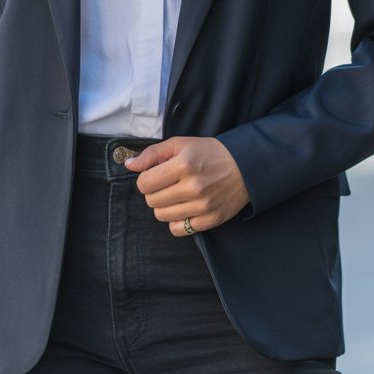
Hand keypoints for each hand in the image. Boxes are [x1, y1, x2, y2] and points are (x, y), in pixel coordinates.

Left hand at [124, 135, 250, 234]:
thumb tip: (129, 165)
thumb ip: (152, 154)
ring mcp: (203, 205)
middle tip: (168, 184)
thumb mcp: (180, 144)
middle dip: (155, 192)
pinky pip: (179, 229)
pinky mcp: (211, 219)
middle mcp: (193, 187)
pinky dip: (178, 220)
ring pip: (162, 216)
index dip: (146, 179)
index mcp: (184, 164)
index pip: (144, 183)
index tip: (156, 175)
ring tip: (177, 195)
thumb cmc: (209, 153)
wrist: (245, 165)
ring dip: (164, 206)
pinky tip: (185, 207)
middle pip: (151, 201)